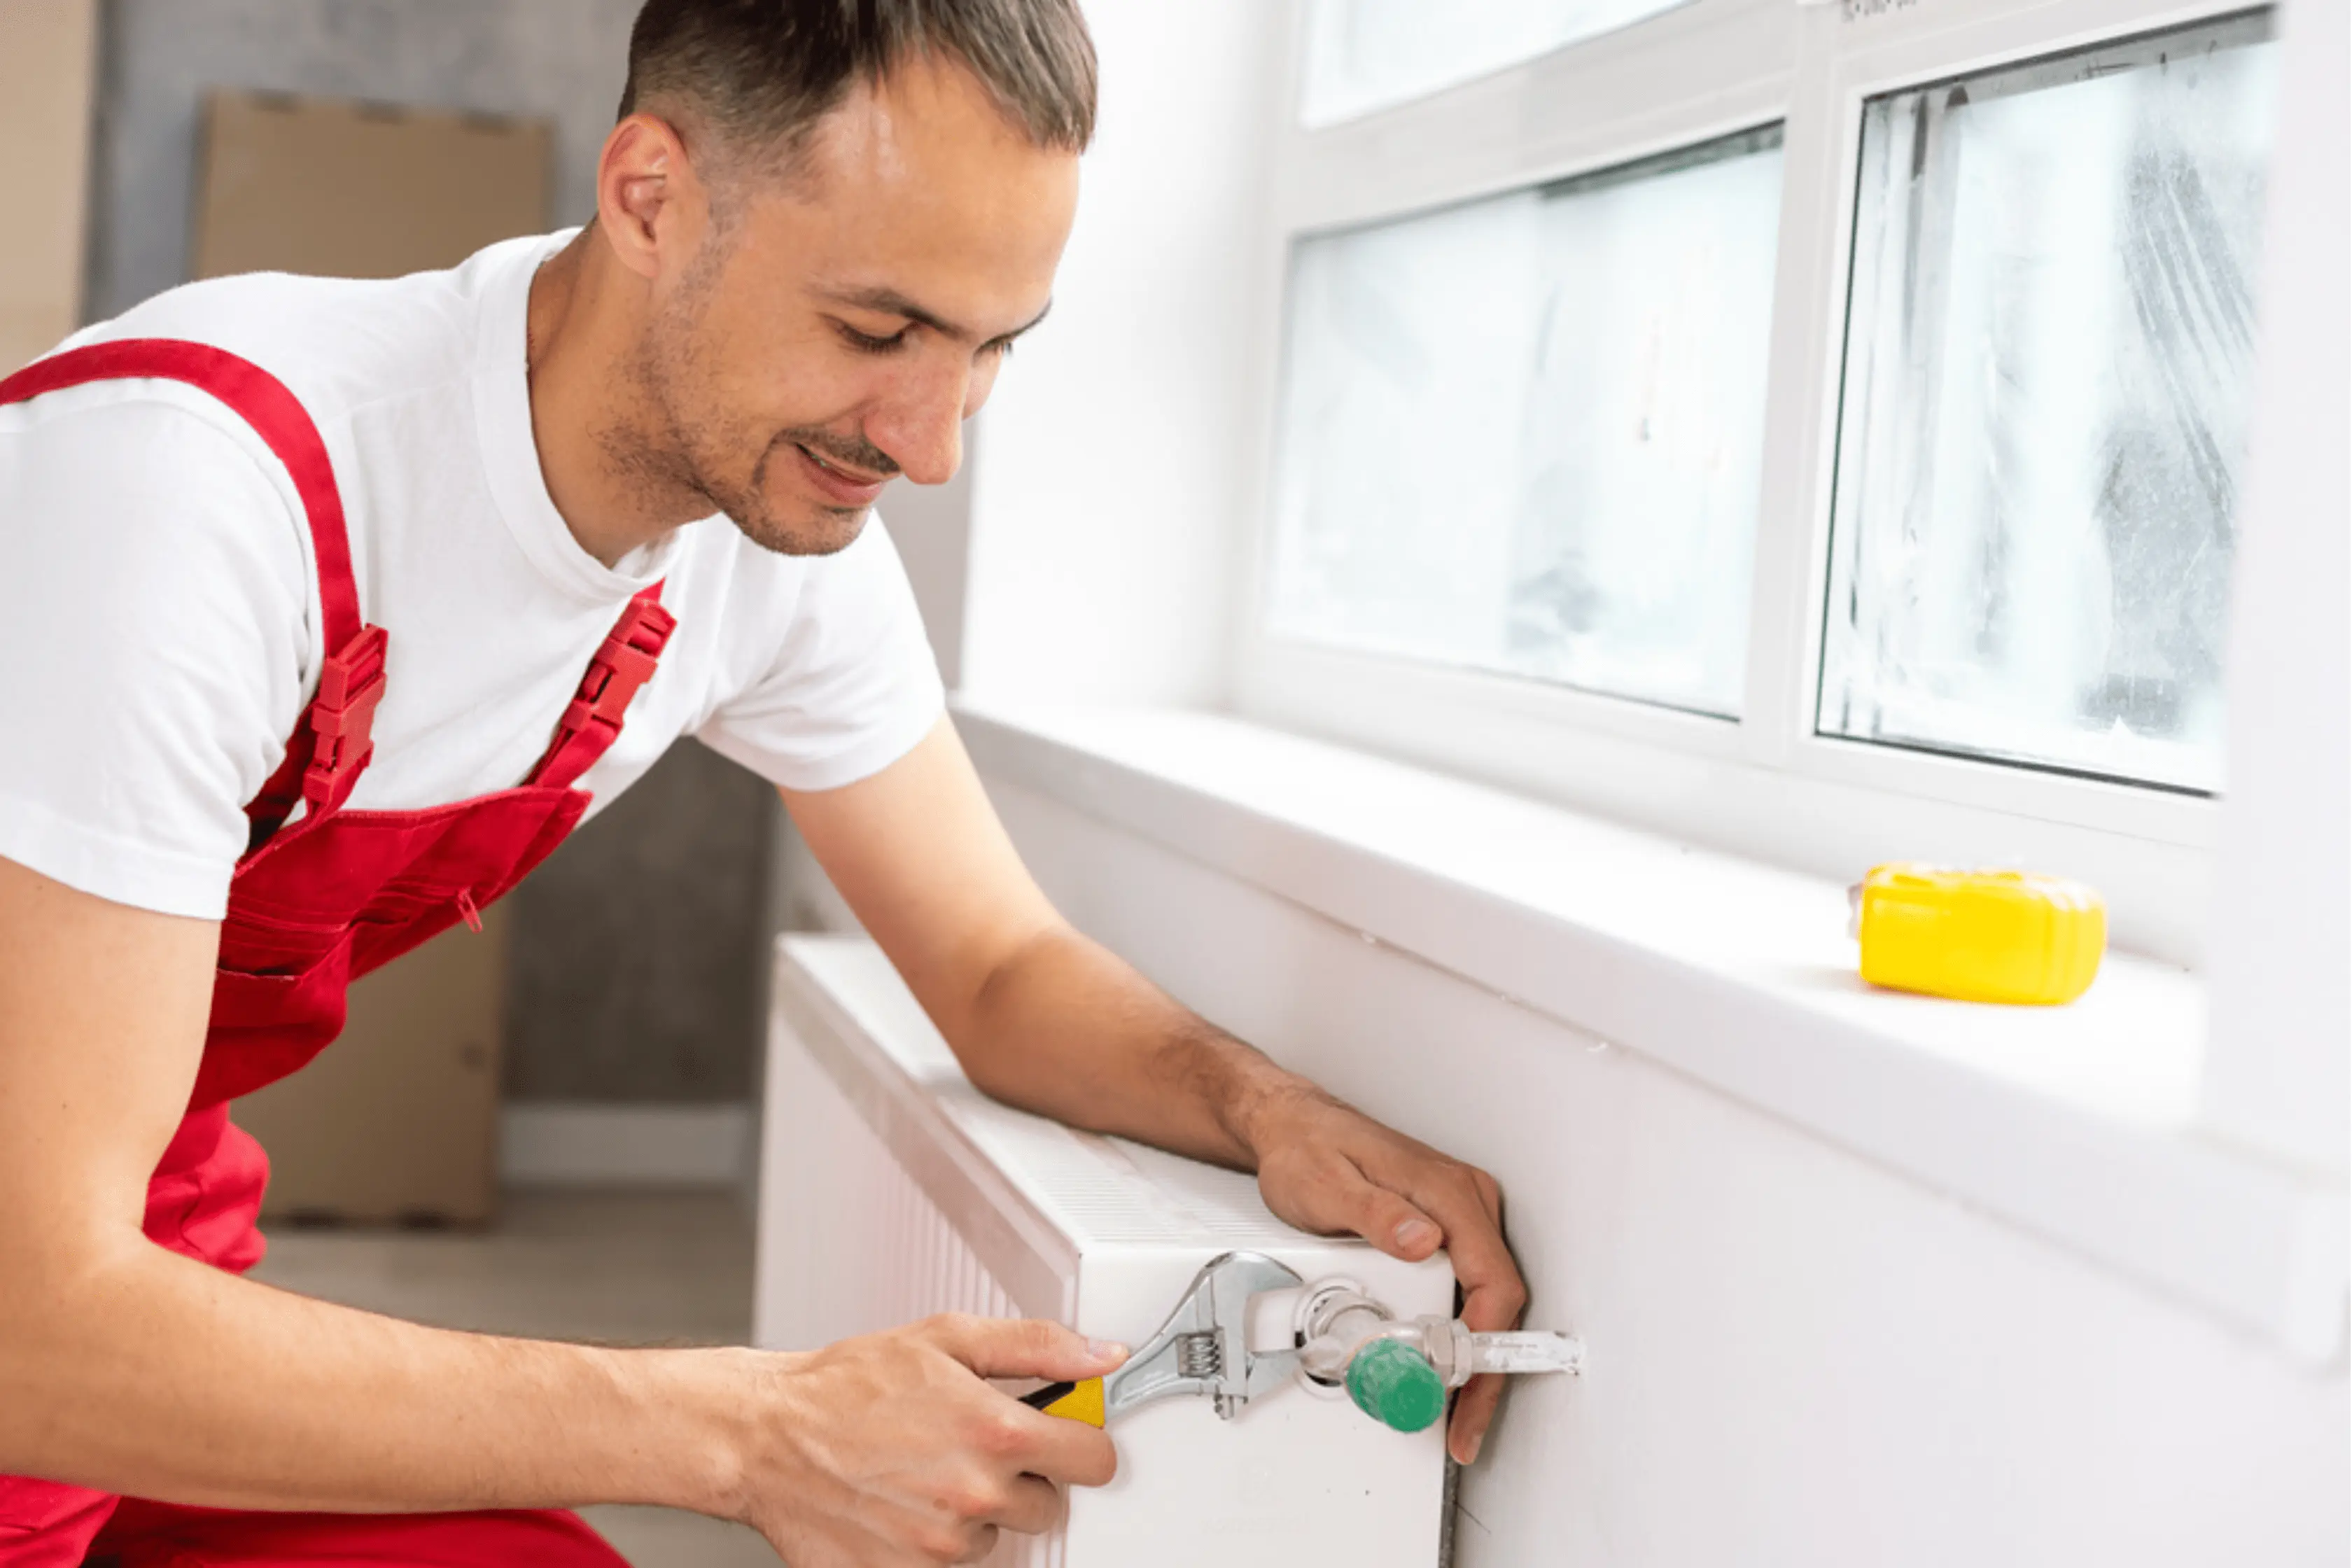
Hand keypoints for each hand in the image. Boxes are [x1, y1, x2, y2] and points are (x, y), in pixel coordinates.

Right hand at [735, 1316, 1125, 1565]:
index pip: (1096, 1460)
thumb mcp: (948, 1338)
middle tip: (970, 1445)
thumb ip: (1039, 1347)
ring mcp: (943, 1546)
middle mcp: (977, 1496)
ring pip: (996, 1535)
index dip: (1081, 1443)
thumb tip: (1103, 1356)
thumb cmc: (849, 1386)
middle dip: (1022, 1477)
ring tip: (924, 1468)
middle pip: (1049, 1505)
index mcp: (997, 1434)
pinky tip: (903, 1501)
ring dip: (974, 1509)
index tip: (1064, 1436)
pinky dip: (933, 1539)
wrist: (768, 1438)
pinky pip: (951, 1565)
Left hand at [1243, 1084, 1525, 1465]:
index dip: (1485, 1345)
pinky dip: (1456, 1334)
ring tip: (1450, 1408)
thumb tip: (1425, 1239)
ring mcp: (1457, 1216)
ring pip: (1485, 1299)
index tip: (1463, 1386)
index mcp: (1448, 1193)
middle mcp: (1464, 1202)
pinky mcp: (1444, 1229)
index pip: (1494, 1281)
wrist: (1292, 1127)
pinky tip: (1437, 1363)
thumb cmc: (1308, 1148)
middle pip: (1498, 1301)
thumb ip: (1378, 1213)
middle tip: (1461, 1422)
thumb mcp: (1329, 1185)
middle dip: (1482, 1370)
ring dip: (1470, 1358)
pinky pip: (1466, 1288)